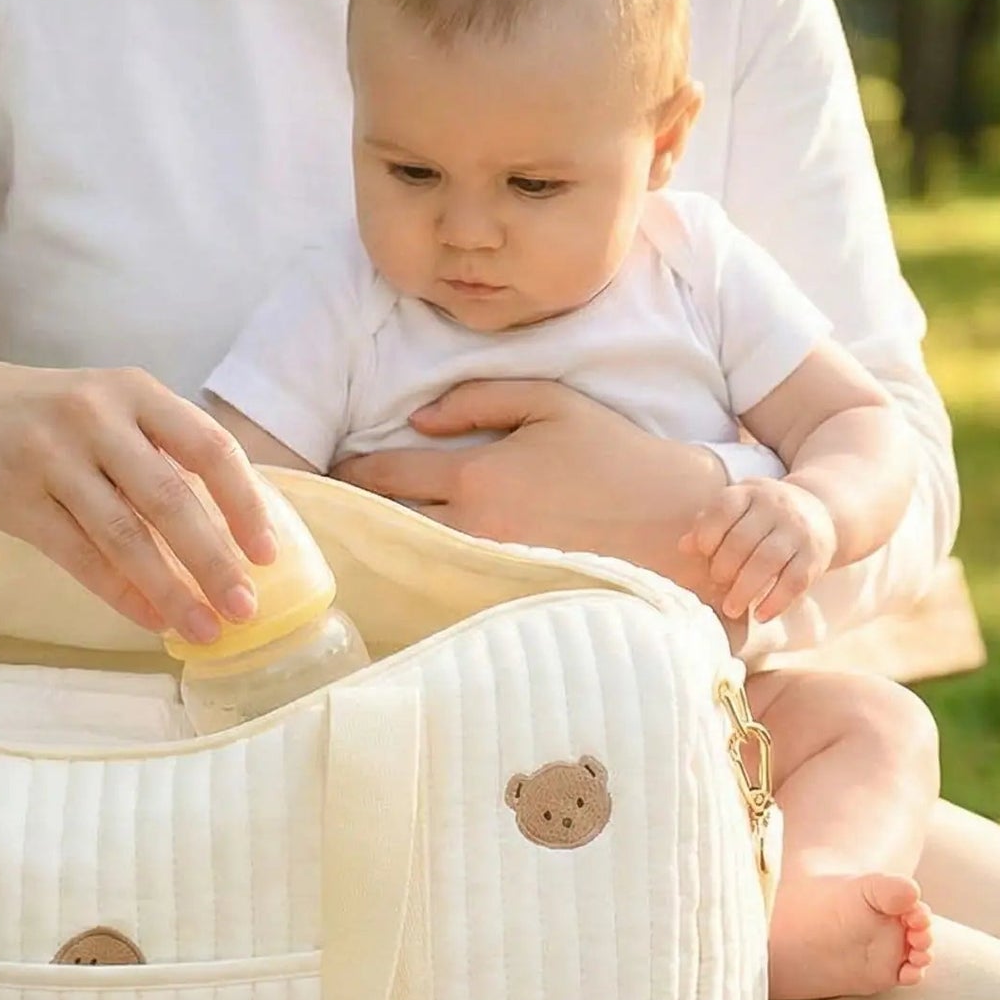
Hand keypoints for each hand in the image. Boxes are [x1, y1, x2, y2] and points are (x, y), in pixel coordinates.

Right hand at [0, 349, 277, 641]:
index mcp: (134, 391)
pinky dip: (120, 593)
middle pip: (169, 497)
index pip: (208, 446)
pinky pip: (78, 557)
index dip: (243, 503)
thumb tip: (237, 526)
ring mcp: (50, 457)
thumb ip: (164, 450)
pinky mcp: (14, 498)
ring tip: (204, 628)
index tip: (267, 553)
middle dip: (213, 560)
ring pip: (124, 535)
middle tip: (244, 608)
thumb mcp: (110, 406)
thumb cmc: (50, 416)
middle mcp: (95, 417)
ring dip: (170, 589)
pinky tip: (150, 620)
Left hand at [328, 378, 726, 569]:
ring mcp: (489, 573)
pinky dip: (418, 584)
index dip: (349, 474)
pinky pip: (446, 593)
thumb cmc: (618, 456)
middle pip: (386, 527)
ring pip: (411, 565)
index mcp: (479, 476)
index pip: (387, 475)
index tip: (328, 475)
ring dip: (379, 555)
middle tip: (320, 519)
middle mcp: (475, 530)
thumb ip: (479, 398)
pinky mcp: (508, 601)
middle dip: (351, 520)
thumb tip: (416, 418)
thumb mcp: (552, 403)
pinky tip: (400, 582)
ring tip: (348, 551)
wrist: (679, 524)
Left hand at [684, 477, 836, 621]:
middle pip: (743, 540)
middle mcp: (776, 507)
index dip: (708, 534)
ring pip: (767, 561)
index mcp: (750, 493)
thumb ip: (709, 525)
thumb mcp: (738, 510)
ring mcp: (798, 531)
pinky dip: (775, 601)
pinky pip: (795, 581)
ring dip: (745, 590)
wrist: (821, 512)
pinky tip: (760, 616)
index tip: (703, 553)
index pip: (723, 509)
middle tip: (717, 583)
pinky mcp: (816, 555)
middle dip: (724, 567)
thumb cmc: (764, 516)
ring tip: (731, 609)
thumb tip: (683, 546)